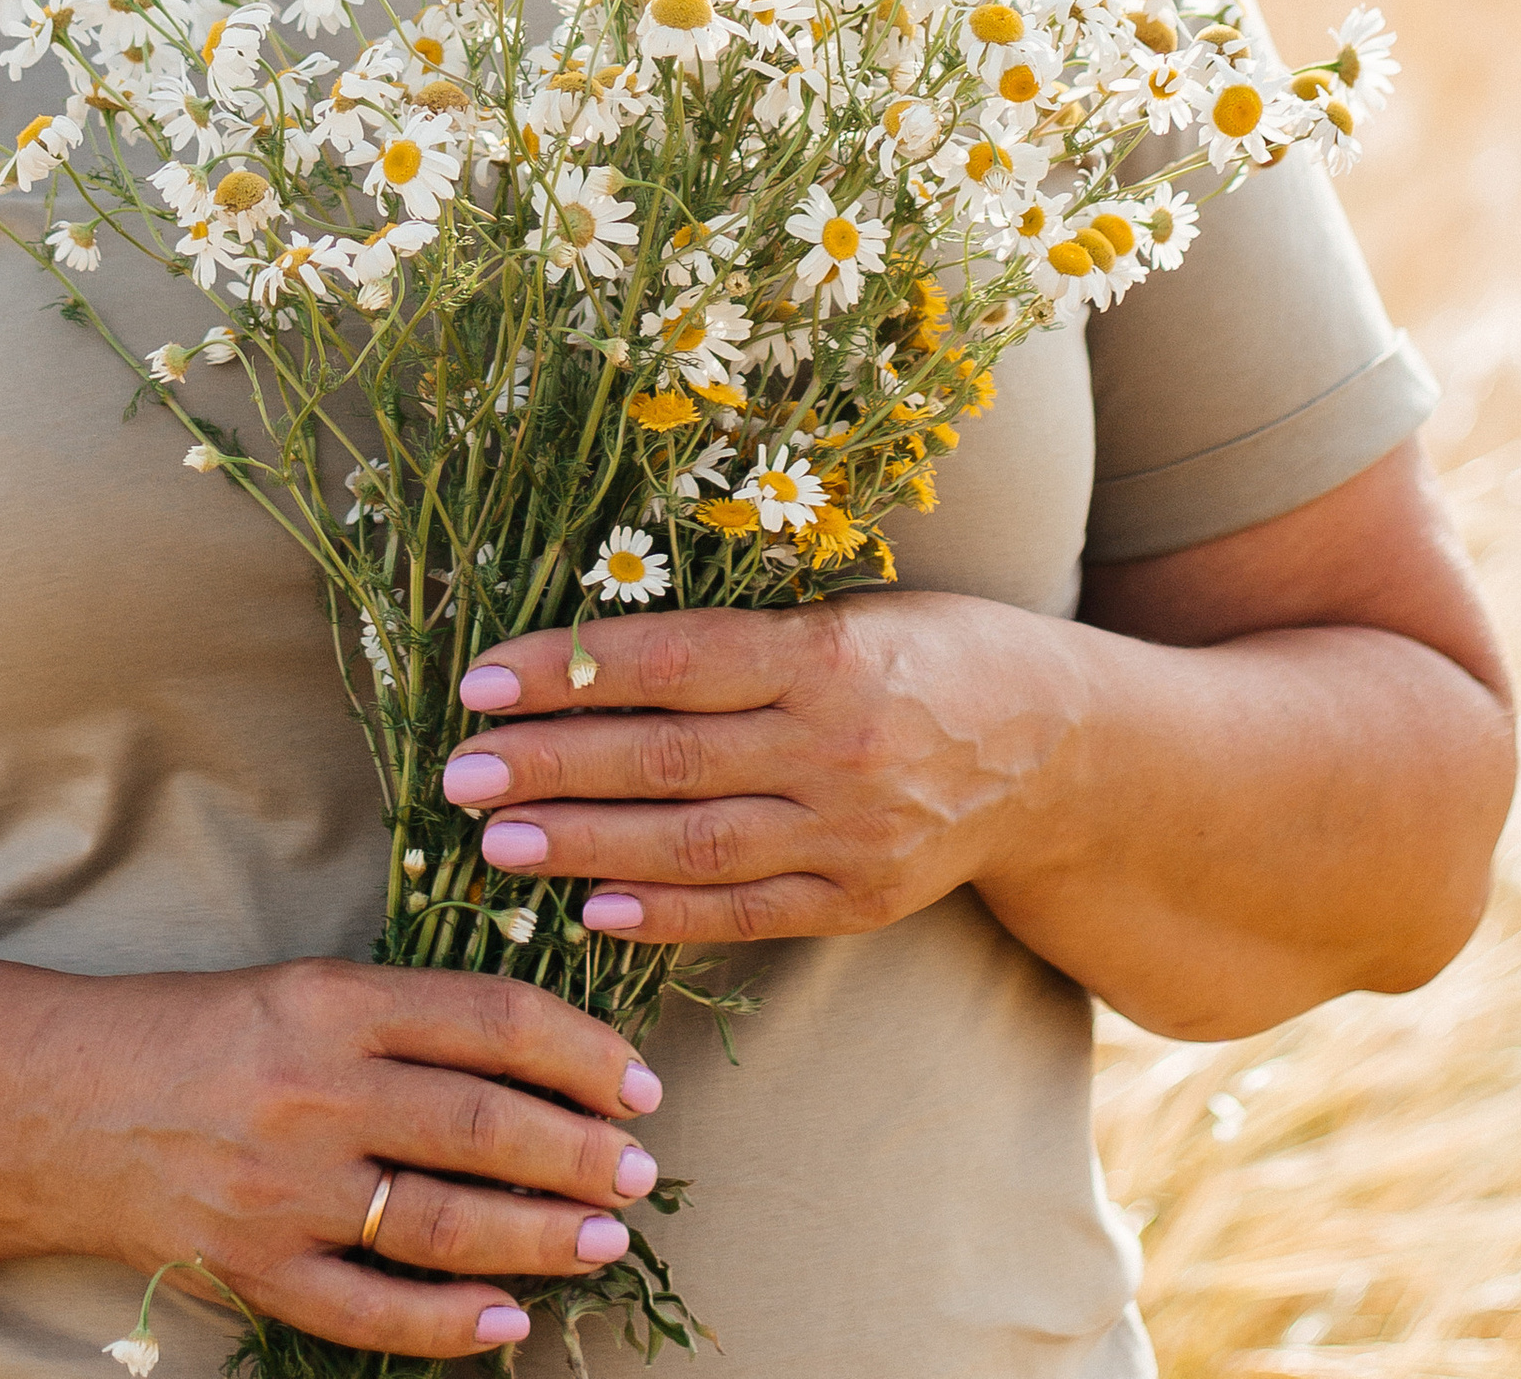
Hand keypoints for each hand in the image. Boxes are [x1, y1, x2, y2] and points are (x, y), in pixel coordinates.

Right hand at [23, 953, 666, 1359]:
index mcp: (335, 1000)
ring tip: (602, 1236)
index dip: (582, 1052)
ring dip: (540, 1236)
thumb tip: (533, 1060)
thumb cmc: (200, 1032)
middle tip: (638, 1168)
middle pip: (486, 1126)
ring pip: (445, 1223)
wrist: (65, 1101)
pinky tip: (508, 1320)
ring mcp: (288, 1190)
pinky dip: (450, 1324)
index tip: (636, 1082)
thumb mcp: (305, 987)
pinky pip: (373, 1312)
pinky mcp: (258, 1269)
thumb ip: (408, 1018)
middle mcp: (318, 1091)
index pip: (493, 1021)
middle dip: (581, 1153)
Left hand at [444, 594, 1088, 945]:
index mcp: (826, 651)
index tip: (481, 679)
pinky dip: (664, 914)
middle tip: (458, 771)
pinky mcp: (861, 899)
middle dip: (551, 765)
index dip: (569, 671)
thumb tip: (594, 642)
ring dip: (584, 845)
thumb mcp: (848, 607)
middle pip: (667, 757)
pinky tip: (590, 909)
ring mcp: (850, 831)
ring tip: (494, 841)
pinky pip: (745, 910)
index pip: (670, 661)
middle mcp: (836, 745)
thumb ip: (740, 634)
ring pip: (693, 843)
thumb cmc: (929, 650)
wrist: (1062, 747)